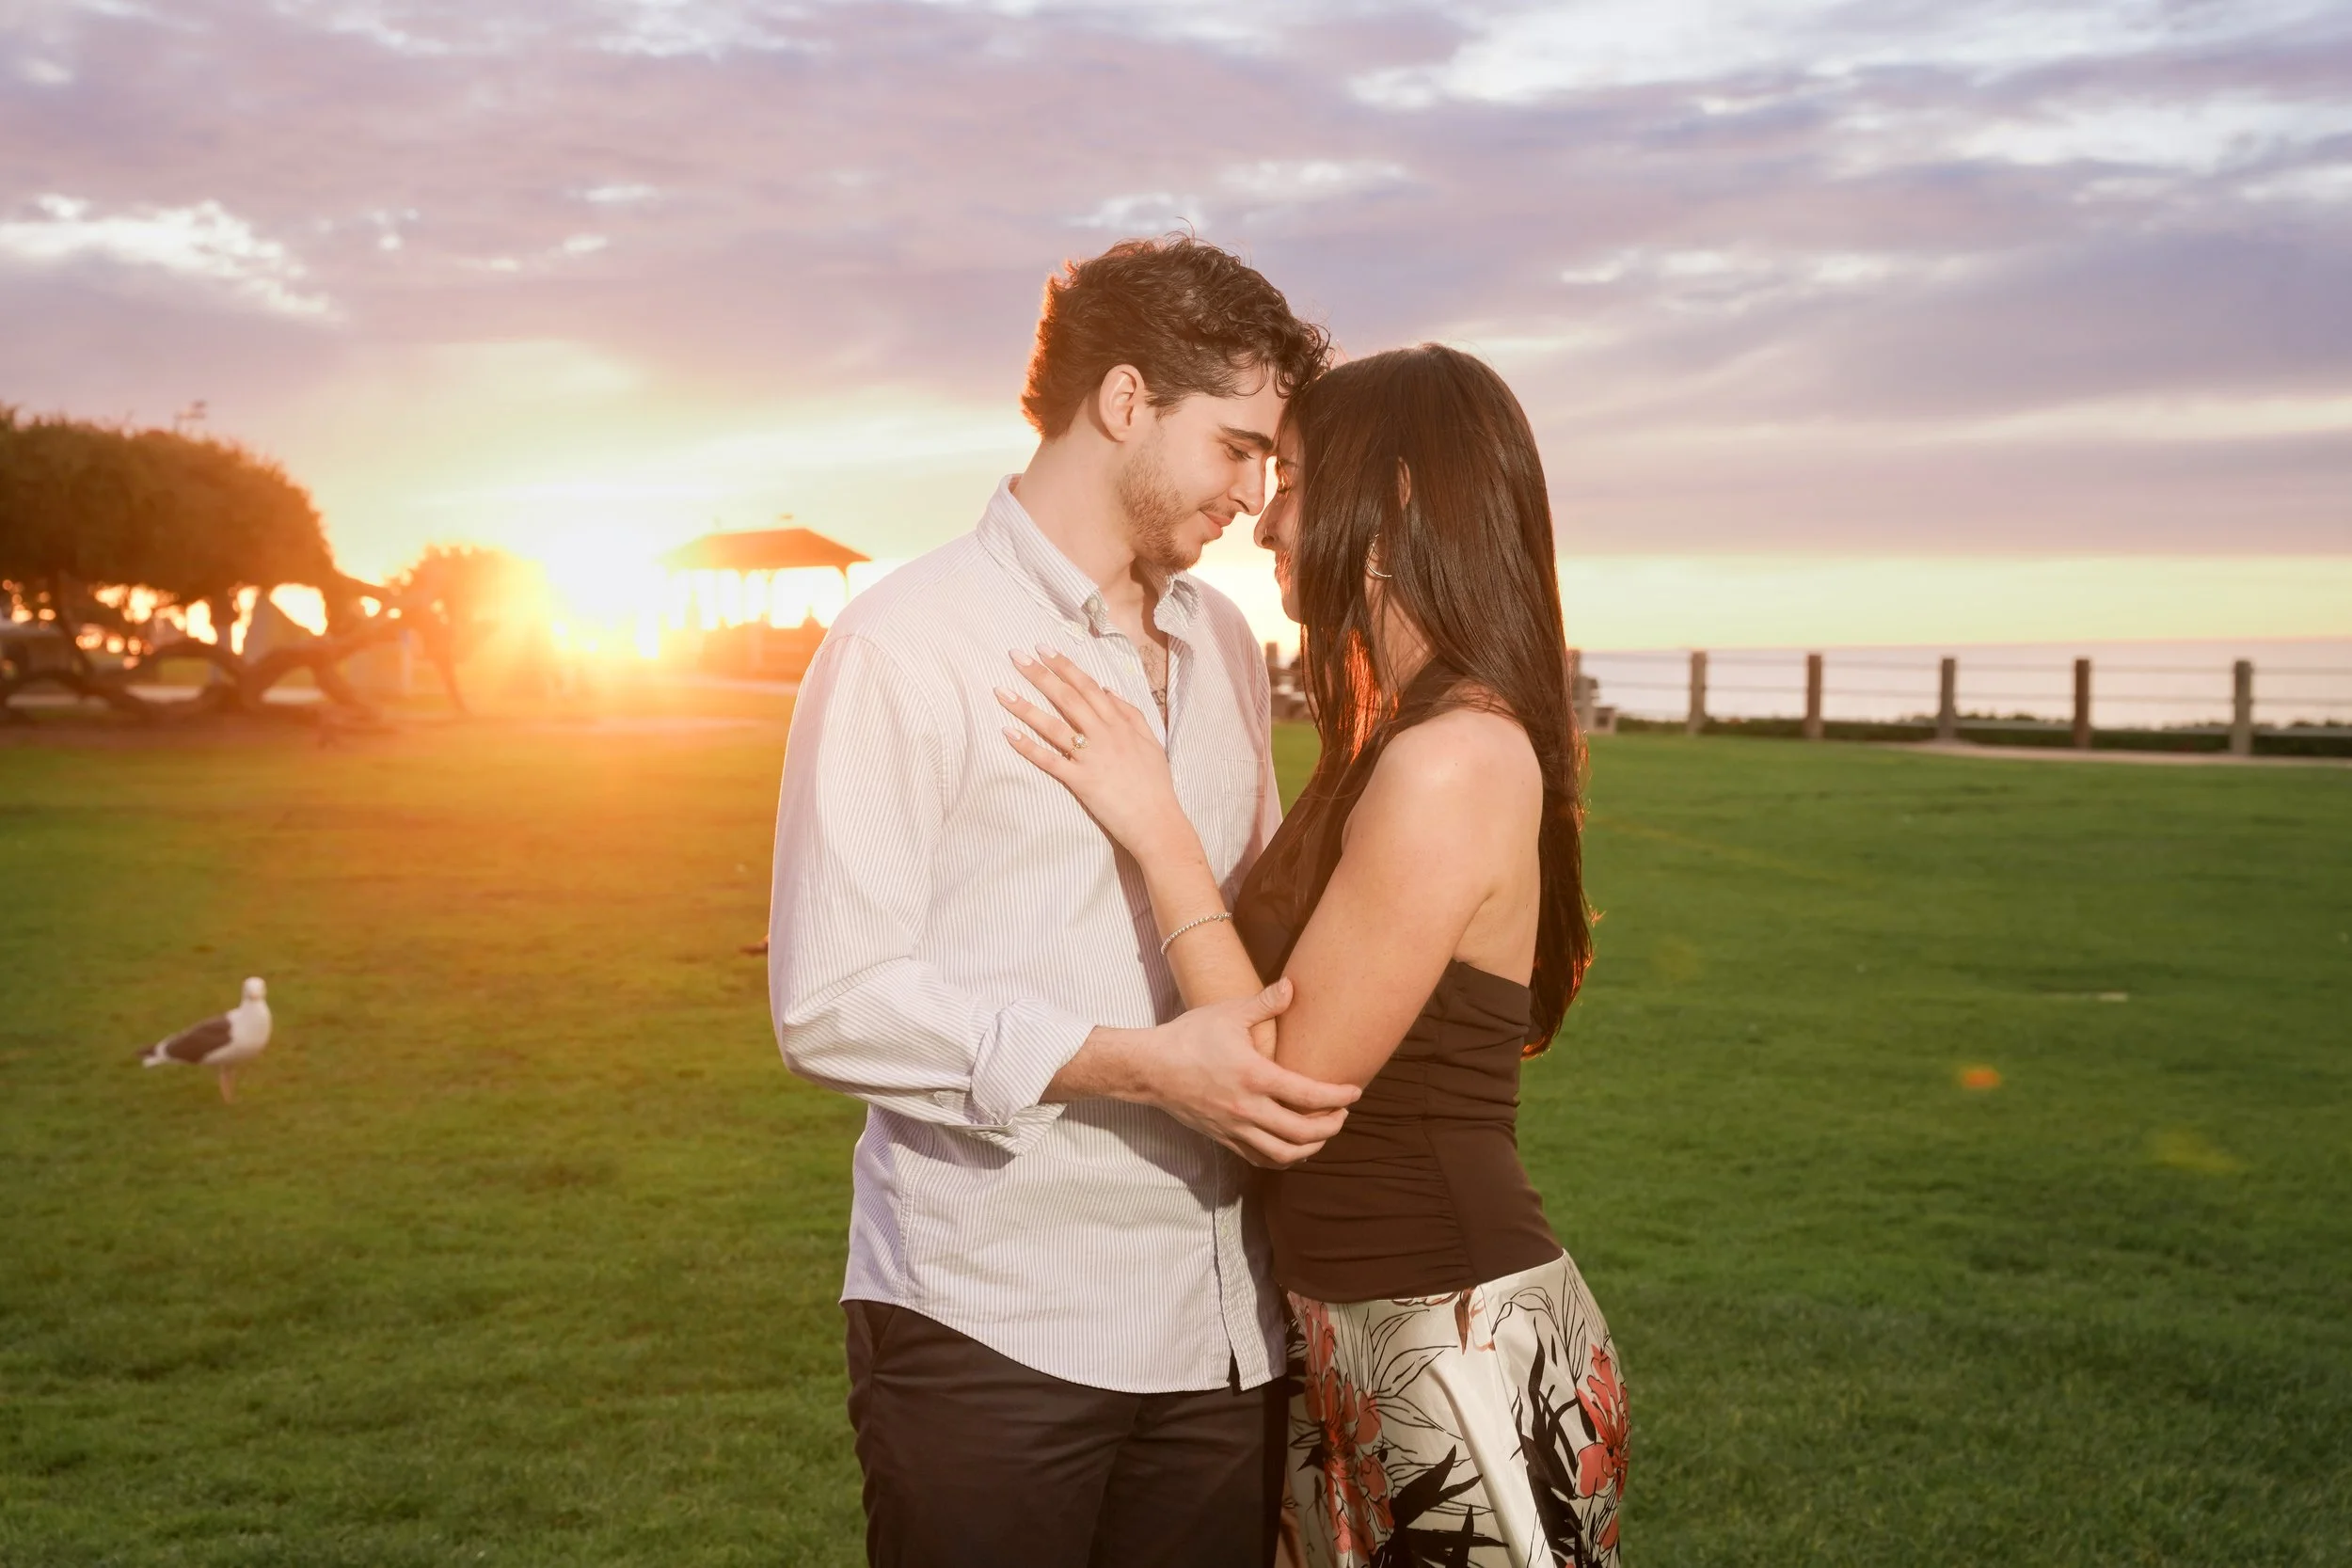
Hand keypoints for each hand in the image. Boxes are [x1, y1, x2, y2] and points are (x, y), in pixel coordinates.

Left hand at [998, 647, 1190, 862]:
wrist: (1157, 821)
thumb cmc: (1155, 784)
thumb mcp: (1150, 741)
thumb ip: (1130, 713)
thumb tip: (1107, 690)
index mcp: (1120, 724)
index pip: (1088, 687)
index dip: (1065, 666)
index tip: (1044, 649)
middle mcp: (1104, 735)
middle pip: (1068, 698)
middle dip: (1041, 675)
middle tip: (1016, 656)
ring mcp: (1091, 757)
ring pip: (1053, 726)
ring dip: (1025, 707)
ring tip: (1001, 691)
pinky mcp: (1080, 781)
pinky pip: (1049, 760)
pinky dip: (1027, 747)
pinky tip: (1008, 733)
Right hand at [1134, 980, 1359, 1168]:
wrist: (1150, 1068)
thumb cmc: (1189, 1037)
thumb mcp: (1228, 1013)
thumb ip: (1265, 1002)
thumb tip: (1293, 986)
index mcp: (1255, 1077)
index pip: (1309, 1095)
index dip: (1338, 1097)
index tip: (1354, 1093)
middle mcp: (1248, 1109)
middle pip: (1303, 1133)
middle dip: (1331, 1126)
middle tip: (1342, 1114)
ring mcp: (1235, 1128)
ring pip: (1283, 1155)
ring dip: (1310, 1148)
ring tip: (1322, 1133)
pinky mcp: (1223, 1138)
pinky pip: (1260, 1159)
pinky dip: (1282, 1158)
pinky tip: (1291, 1147)